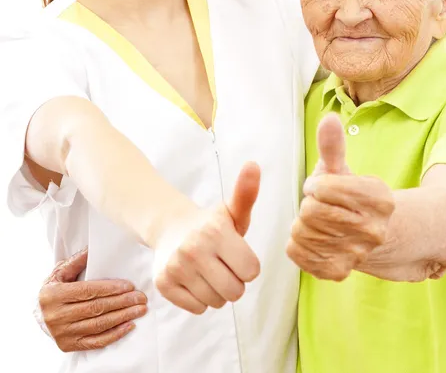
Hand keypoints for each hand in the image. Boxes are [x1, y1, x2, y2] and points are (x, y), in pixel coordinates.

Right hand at [38, 248, 147, 351]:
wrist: (39, 314)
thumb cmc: (55, 289)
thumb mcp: (60, 272)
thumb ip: (77, 261)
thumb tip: (94, 248)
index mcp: (54, 295)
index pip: (88, 291)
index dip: (110, 289)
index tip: (129, 286)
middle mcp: (56, 316)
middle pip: (96, 308)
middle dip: (122, 302)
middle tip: (141, 297)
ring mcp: (62, 333)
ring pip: (98, 325)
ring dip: (123, 317)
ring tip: (140, 309)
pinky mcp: (70, 345)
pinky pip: (96, 342)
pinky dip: (114, 334)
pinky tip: (129, 325)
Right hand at [154, 162, 260, 313]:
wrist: (170, 227)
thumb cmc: (211, 224)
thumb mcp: (232, 210)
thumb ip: (246, 193)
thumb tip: (254, 164)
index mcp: (215, 231)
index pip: (251, 271)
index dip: (248, 265)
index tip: (237, 253)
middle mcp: (193, 249)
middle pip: (235, 291)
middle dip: (235, 282)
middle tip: (225, 265)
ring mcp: (176, 268)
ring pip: (216, 303)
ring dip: (218, 292)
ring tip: (210, 272)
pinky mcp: (163, 284)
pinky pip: (197, 309)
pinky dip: (200, 299)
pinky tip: (195, 280)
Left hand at [286, 114, 394, 280]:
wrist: (365, 236)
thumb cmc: (348, 196)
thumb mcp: (342, 169)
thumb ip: (333, 146)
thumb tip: (329, 118)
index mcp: (379, 199)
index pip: (323, 188)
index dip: (316, 185)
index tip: (323, 189)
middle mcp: (374, 230)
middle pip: (311, 211)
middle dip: (309, 204)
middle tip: (320, 207)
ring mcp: (358, 254)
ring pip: (302, 231)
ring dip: (302, 224)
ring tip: (318, 223)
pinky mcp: (338, 272)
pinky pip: (296, 252)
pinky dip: (297, 244)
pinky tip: (312, 239)